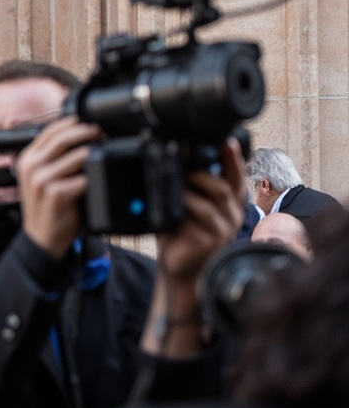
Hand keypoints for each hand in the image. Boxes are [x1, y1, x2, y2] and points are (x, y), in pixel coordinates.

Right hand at [16, 116, 101, 258]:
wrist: (41, 237)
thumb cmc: (46, 206)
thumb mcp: (40, 177)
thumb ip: (53, 158)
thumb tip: (80, 135)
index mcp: (26, 159)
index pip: (50, 131)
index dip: (72, 123)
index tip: (89, 122)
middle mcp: (31, 167)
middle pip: (64, 138)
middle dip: (87, 132)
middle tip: (101, 134)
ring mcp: (42, 180)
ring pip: (78, 156)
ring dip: (94, 153)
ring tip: (103, 154)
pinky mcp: (56, 194)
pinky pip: (84, 178)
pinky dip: (95, 176)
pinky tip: (98, 178)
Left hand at [156, 139, 246, 284]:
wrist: (179, 268)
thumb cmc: (181, 234)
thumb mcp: (183, 206)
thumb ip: (186, 185)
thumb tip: (175, 156)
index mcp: (228, 203)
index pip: (236, 176)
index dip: (234, 158)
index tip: (228, 139)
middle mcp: (232, 214)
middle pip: (224, 186)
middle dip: (201, 172)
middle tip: (180, 163)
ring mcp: (224, 229)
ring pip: (212, 200)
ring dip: (189, 188)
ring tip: (172, 183)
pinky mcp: (211, 241)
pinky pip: (200, 217)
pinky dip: (184, 207)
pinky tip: (173, 206)